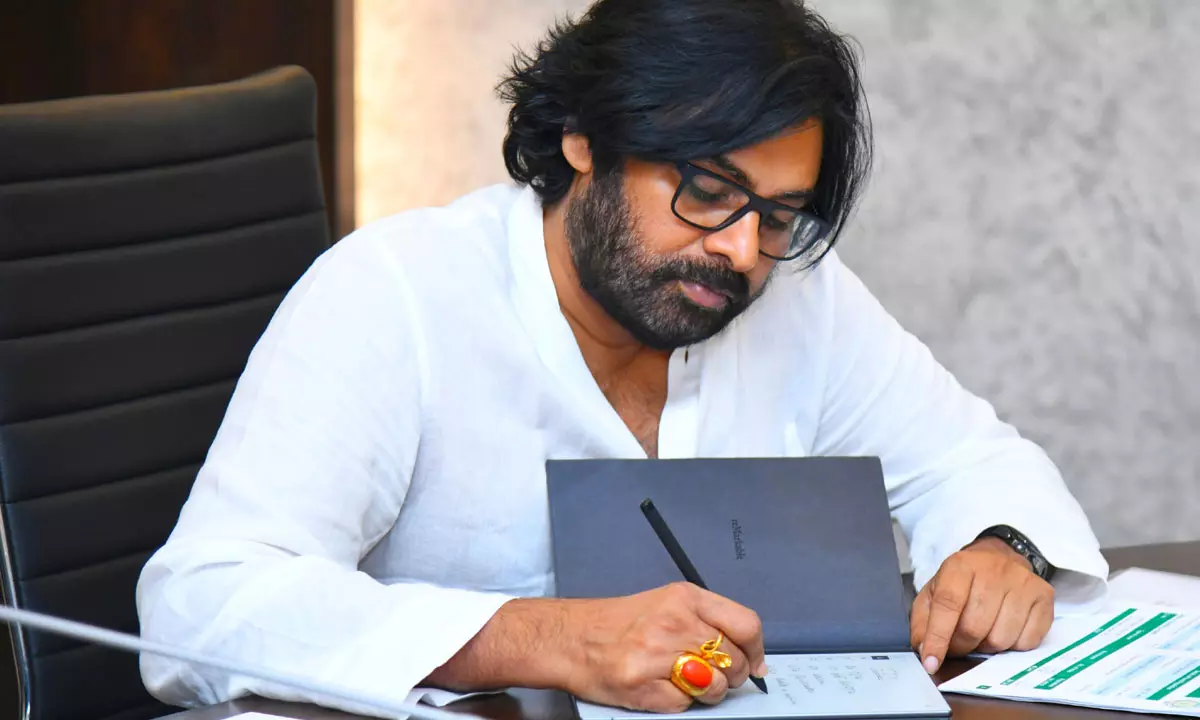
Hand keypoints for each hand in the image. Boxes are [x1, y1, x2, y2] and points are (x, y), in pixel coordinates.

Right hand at [564, 582, 766, 712]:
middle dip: (731, 675)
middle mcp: (673, 621)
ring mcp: (656, 654)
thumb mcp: (667, 603)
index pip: (745, 624)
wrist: (569, 637)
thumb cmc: (619, 624)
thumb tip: (756, 658)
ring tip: (685, 681)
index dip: (756, 650)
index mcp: (684, 597)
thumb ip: (710, 622)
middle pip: (733, 659)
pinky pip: (685, 704)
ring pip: (715, 686)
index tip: (756, 664)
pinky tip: (662, 687)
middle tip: (711, 674)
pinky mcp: (641, 684)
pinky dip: (679, 702)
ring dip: (708, 692)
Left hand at [910, 537, 1053, 673]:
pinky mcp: (1044, 596)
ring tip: (982, 633)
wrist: (1001, 558)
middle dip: (962, 645)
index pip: (948, 604)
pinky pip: (1028, 641)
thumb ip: (923, 620)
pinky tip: (1005, 629)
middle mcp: (994, 570)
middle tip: (958, 644)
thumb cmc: (964, 581)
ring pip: (1001, 638)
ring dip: (987, 646)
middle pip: (975, 627)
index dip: (938, 637)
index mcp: (961, 565)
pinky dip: (1013, 645)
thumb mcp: (934, 592)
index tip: (931, 661)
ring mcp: (1022, 583)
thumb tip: (923, 650)